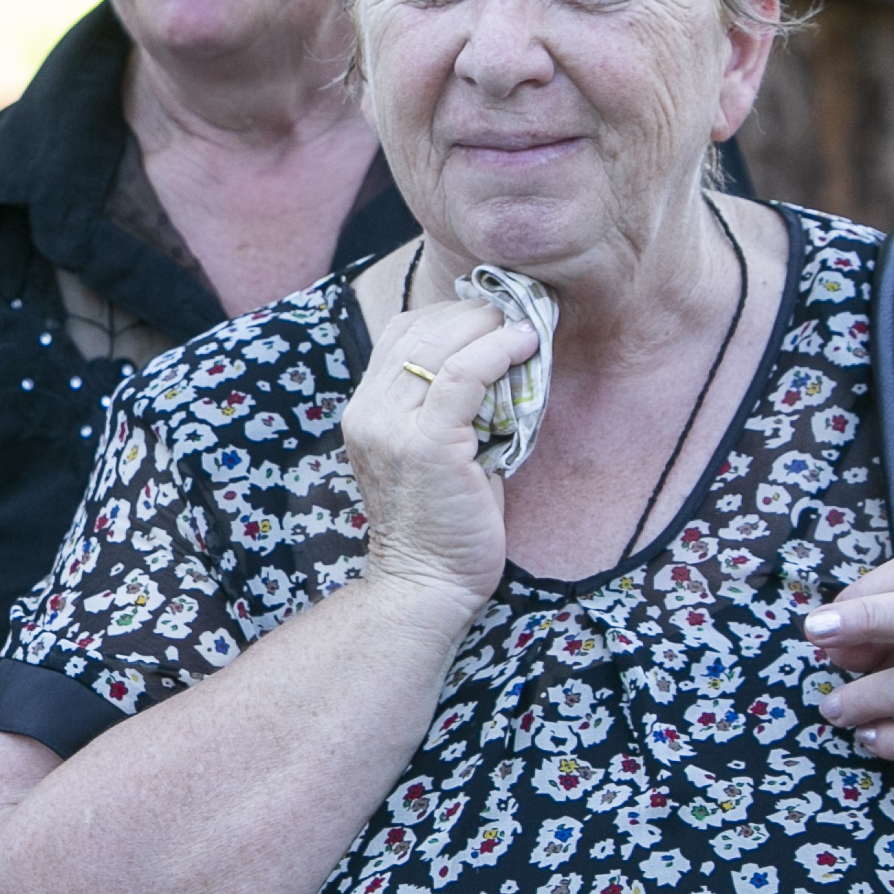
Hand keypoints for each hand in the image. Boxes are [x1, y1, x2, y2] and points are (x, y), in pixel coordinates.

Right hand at [343, 290, 539, 614]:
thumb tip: (498, 363)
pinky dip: (498, 351)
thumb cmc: (444, 526)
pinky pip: (463, 375)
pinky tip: (527, 344)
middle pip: (420, 329)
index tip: (494, 314)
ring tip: (528, 322)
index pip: (401, 334)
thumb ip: (449, 409)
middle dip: (474, 312)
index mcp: (365, 411)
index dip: (450, 315)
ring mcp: (391, 426)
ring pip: (440, 343)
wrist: (426, 586)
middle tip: (520, 308)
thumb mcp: (435, 453)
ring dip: (489, 324)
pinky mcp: (425, 444)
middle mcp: (369, 412)